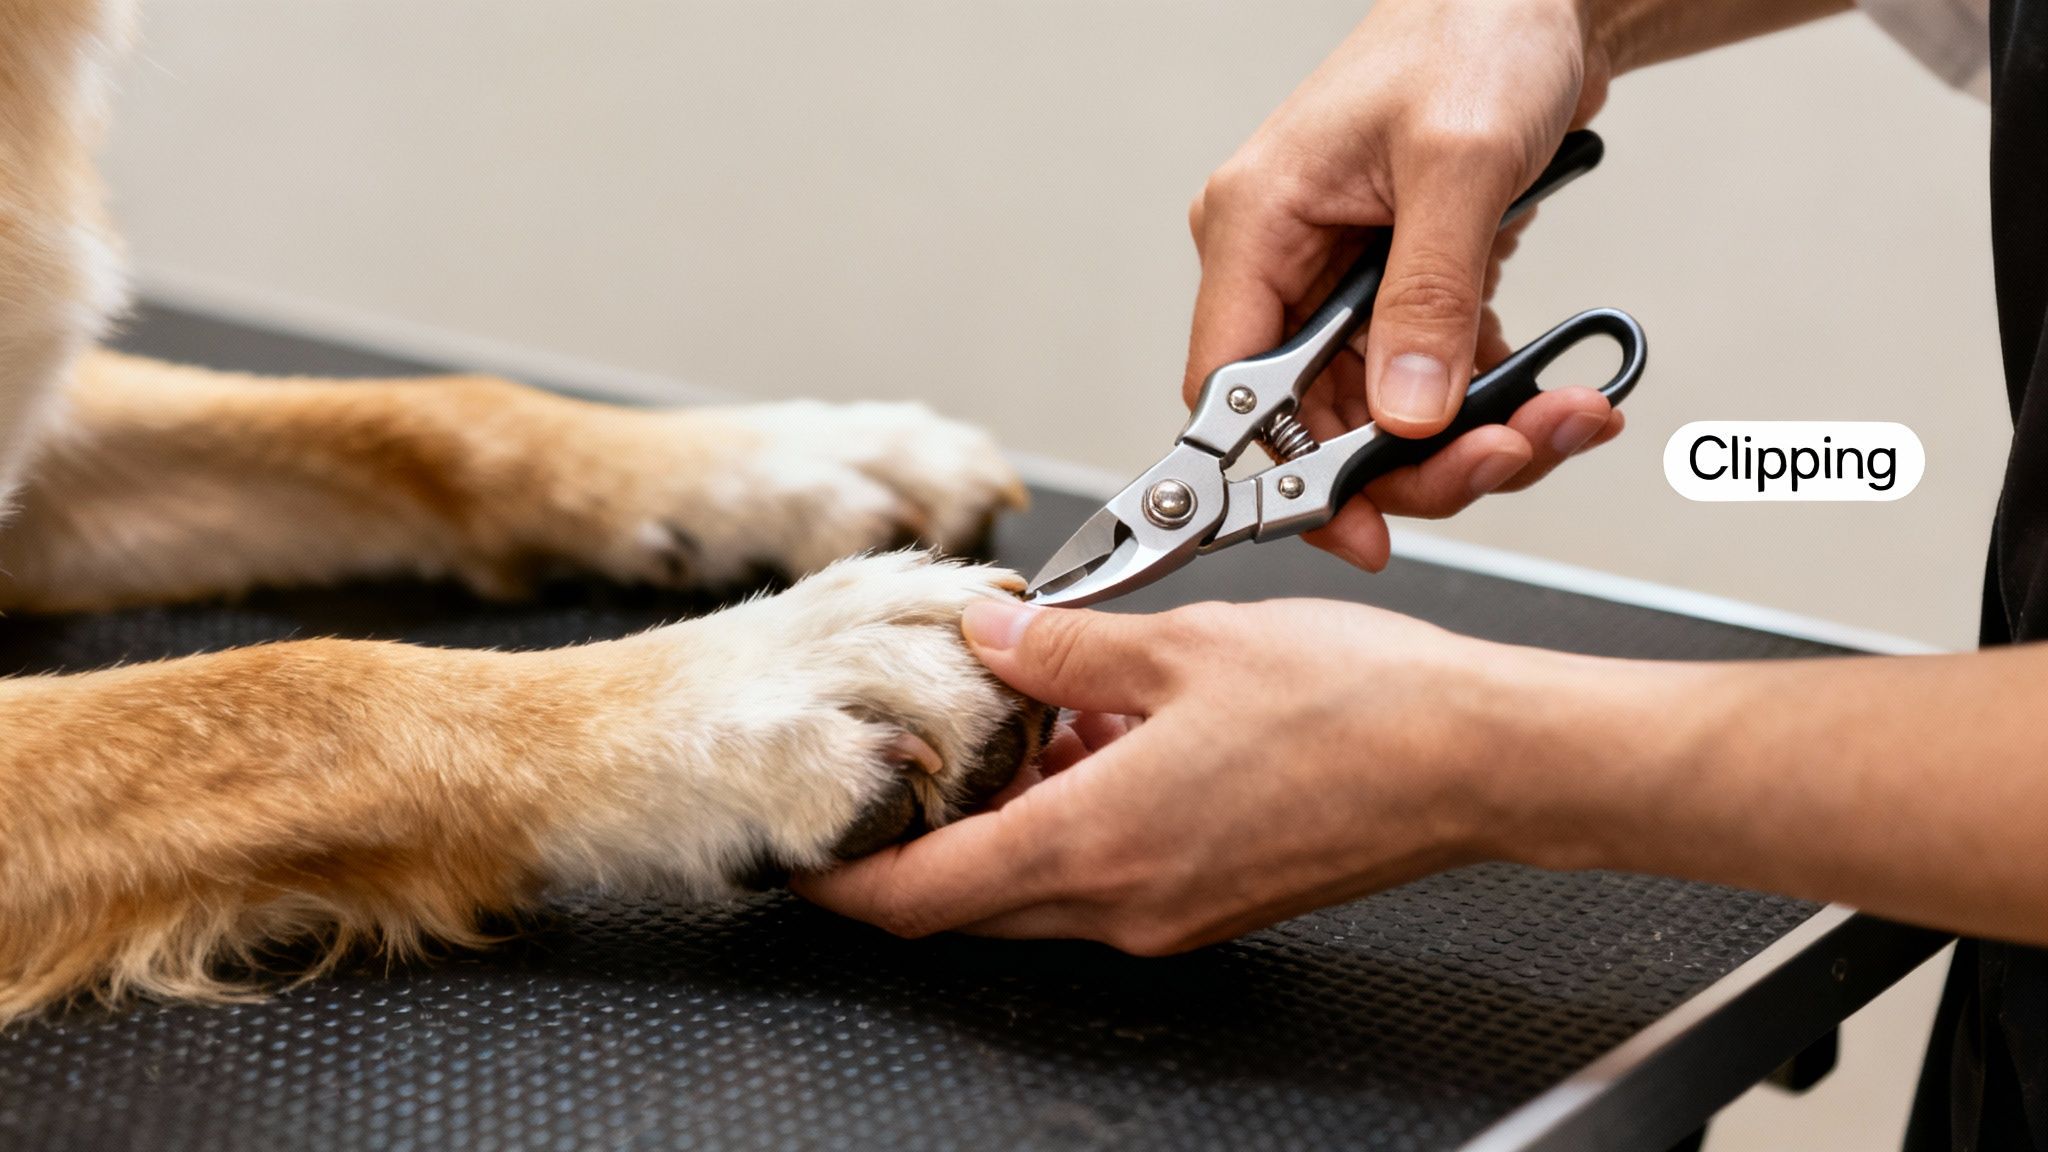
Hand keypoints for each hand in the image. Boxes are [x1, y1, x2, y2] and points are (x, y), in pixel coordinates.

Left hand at [794, 597, 1572, 953]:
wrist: (1479, 760)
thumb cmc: (1355, 705)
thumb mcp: (1179, 647)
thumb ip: (1062, 648)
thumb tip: (989, 634)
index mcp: (1093, 846)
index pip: (917, 900)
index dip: (839, 881)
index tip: (794, 851)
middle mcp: (1123, 904)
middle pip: (967, 900)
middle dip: (918, 837)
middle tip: (895, 756)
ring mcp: (1171, 913)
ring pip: (1036, 884)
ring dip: (1005, 816)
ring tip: (1015, 717)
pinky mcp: (1213, 900)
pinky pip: (1104, 873)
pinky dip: (1072, 817)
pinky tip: (1100, 733)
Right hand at [1185, 0, 1625, 570]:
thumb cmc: (1474, 32)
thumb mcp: (1458, 162)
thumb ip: (1428, 296)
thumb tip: (1405, 414)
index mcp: (1255, 227)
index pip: (1231, 391)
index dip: (1280, 476)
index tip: (1353, 528)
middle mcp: (1284, 264)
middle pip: (1316, 423)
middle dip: (1416, 462)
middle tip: (1505, 458)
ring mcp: (1340, 284)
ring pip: (1381, 418)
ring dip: (1472, 439)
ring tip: (1562, 418)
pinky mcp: (1396, 291)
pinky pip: (1426, 385)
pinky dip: (1490, 404)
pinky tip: (1552, 391)